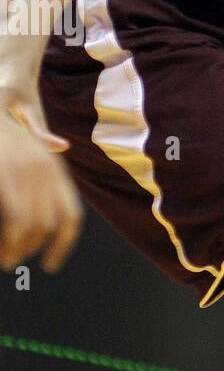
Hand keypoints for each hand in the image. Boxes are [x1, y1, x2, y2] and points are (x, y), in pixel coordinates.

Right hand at [0, 113, 81, 270]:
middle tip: (13, 261)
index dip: (62, 245)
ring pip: (32, 226)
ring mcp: (24, 170)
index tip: (51, 264)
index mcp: (52, 165)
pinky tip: (2, 246)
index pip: (70, 216)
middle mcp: (44, 169)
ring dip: (17, 248)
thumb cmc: (3, 106)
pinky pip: (18, 218)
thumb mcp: (25, 122)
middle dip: (32, 249)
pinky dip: (11, 237)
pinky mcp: (8, 173)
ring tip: (5, 258)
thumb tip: (60, 145)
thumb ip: (40, 140)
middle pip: (49, 225)